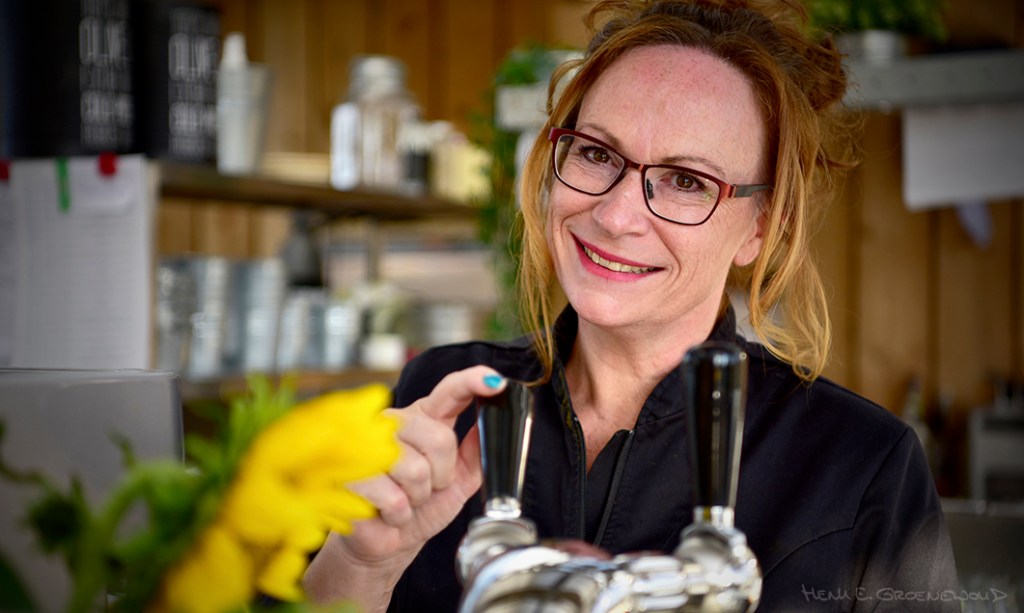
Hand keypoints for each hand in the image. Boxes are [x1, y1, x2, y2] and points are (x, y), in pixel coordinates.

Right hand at [304, 366, 506, 606]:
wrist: (388, 541)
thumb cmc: (421, 507)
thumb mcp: (460, 480)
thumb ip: (477, 452)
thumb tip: (496, 424)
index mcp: (423, 417)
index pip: (449, 391)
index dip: (471, 382)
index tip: (494, 382)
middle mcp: (394, 422)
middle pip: (439, 438)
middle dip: (441, 474)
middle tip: (427, 488)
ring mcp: (367, 444)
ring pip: (416, 469)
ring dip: (418, 497)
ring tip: (405, 500)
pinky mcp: (350, 474)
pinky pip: (393, 497)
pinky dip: (398, 513)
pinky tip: (386, 512)